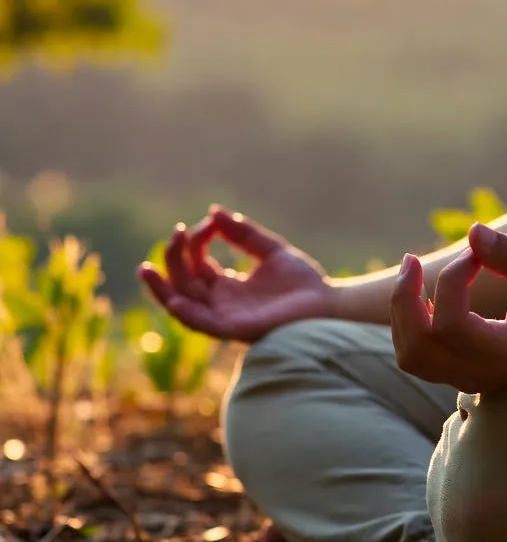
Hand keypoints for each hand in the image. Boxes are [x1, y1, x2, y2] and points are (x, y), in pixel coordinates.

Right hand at [136, 206, 334, 341]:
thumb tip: (213, 212)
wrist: (327, 304)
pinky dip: (184, 313)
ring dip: (162, 289)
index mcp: (227, 286)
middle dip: (173, 259)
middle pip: (184, 282)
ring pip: (183, 305)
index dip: (196, 241)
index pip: (197, 264)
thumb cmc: (303, 282)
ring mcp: (225, 317)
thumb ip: (243, 234)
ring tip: (145, 269)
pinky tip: (173, 297)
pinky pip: (202, 324)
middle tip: (175, 233)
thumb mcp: (271, 251)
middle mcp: (221, 303)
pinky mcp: (234, 329)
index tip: (209, 222)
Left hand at [390, 223, 506, 392]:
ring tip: (412, 274)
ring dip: (403, 312)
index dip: (452, 280)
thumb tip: (472, 231)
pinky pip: (416, 356)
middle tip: (411, 260)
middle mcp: (481, 375)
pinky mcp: (458, 375)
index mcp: (505, 356)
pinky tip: (425, 295)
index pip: (451, 324)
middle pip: (418, 347)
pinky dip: (410, 324)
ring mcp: (467, 380)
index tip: (474, 254)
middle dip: (405, 299)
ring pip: (410, 355)